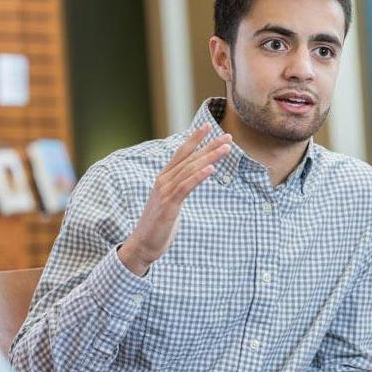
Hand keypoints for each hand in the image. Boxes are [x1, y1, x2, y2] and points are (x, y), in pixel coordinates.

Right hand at [118, 123, 230, 274]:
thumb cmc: (158, 224)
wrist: (143, 244)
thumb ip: (179, 188)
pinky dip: (198, 177)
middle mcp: (163, 181)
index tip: (209, 126)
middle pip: (189, 158)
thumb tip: (191, 181)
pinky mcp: (169, 205)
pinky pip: (185, 187)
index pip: (181, 153)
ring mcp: (165, 192)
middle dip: (209, 146)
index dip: (195, 139)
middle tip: (228, 136)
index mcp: (164, 178)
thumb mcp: (170, 201)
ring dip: (209, 158)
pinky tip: (211, 169)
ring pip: (190, 170)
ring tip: (225, 149)